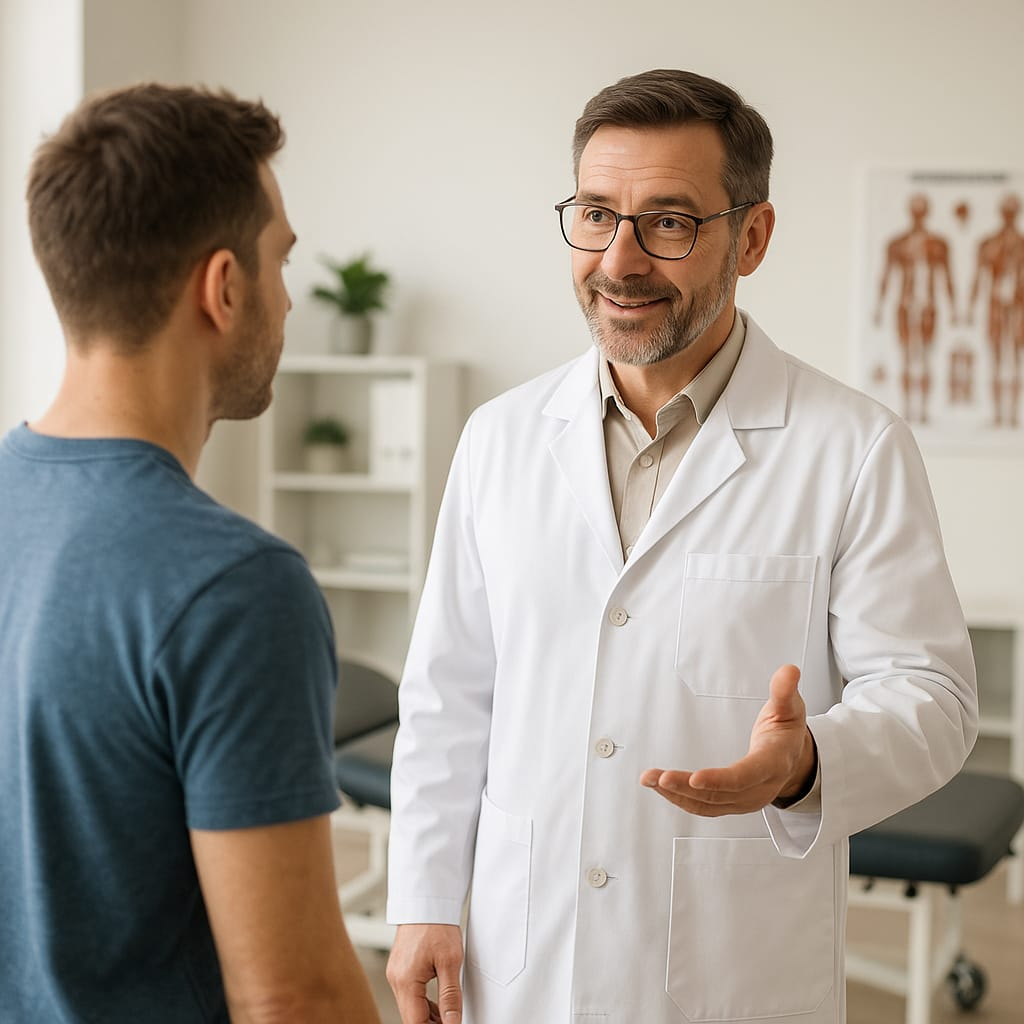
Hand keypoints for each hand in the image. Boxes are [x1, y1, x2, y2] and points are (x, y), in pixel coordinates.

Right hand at [386, 923, 462, 1023]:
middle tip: (452, 1022)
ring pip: (410, 1008)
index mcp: (406, 981)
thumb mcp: (451, 961)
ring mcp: (396, 974)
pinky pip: (409, 995)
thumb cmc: (437, 925)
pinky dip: (422, 1003)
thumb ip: (450, 997)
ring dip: (427, 1017)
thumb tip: (453, 1022)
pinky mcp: (399, 969)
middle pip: (411, 1017)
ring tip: (448, 1017)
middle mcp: (396, 980)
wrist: (426, 901)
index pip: (416, 1022)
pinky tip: (438, 1005)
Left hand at [640, 664, 815, 815]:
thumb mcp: (790, 707)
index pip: (744, 776)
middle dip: (686, 787)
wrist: (795, 759)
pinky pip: (705, 807)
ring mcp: (745, 799)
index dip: (720, 780)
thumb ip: (785, 690)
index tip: (694, 778)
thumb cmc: (787, 732)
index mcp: (773, 764)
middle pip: (720, 794)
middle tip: (659, 777)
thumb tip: (789, 671)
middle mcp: (759, 788)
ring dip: (676, 795)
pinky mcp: (732, 803)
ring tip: (650, 780)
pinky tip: (662, 789)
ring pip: (708, 804)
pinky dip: (681, 799)